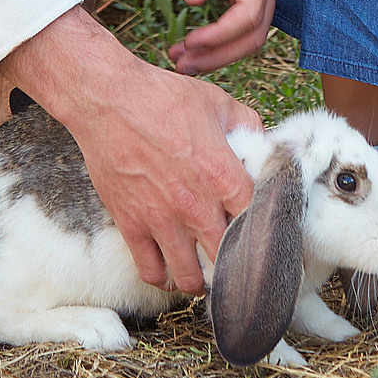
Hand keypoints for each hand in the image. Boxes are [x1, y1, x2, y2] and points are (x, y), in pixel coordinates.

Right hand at [2, 8, 259, 292]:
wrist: (107, 99)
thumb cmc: (162, 98)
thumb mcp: (217, 102)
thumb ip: (248, 126)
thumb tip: (267, 144)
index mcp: (222, 174)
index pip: (258, 222)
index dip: (267, 232)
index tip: (269, 236)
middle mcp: (194, 205)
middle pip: (229, 258)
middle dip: (239, 263)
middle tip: (242, 262)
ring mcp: (160, 219)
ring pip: (191, 277)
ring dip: (204, 280)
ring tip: (209, 273)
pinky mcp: (130, 225)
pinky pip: (151, 272)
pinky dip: (166, 279)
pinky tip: (174, 271)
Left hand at [169, 0, 278, 73]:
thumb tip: (195, 2)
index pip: (248, 16)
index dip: (219, 38)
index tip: (187, 45)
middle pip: (256, 33)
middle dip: (220, 55)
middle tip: (179, 64)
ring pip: (254, 31)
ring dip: (221, 51)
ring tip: (182, 58)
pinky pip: (246, 19)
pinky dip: (223, 36)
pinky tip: (195, 41)